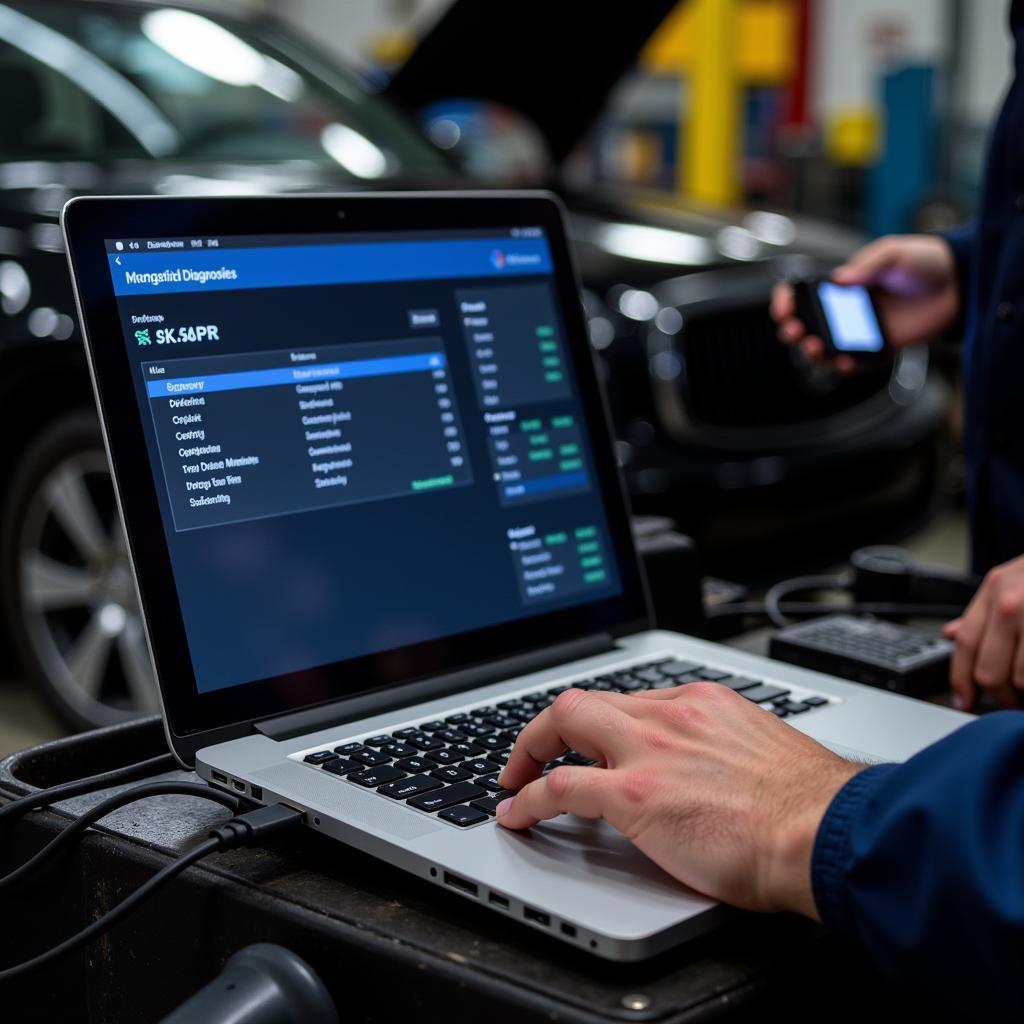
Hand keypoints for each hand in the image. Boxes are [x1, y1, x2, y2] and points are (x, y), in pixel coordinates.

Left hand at [496, 684, 862, 916]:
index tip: (588, 738)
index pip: (629, 700)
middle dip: (550, 725)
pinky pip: (559, 786)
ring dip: (529, 751)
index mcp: (701, 703)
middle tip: (535, 752)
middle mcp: (669, 715)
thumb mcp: (761, 754)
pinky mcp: (634, 795)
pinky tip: (517, 814)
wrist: (829, 832)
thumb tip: (708, 774)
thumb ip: (721, 750)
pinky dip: (529, 798)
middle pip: (585, 700)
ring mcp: (648, 751)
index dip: (598, 722)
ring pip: (562, 722)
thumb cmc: (810, 807)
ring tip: (514, 778)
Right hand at [771, 234, 960, 371]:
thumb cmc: (923, 262)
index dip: (785, 302)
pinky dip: (844, 367)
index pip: (800, 296)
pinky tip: (842, 362)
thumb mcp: (892, 253)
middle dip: (791, 331)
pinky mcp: (879, 349)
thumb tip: (838, 280)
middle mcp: (844, 311)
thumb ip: (866, 266)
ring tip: (815, 348)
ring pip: (824, 350)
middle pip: (804, 327)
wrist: (958, 282)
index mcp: (840, 285)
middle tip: (794, 331)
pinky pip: (855, 364)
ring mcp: (859, 332)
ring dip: (812, 353)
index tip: (784, 309)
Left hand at [945, 554, 1023, 709]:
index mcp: (997, 589)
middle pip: (990, 671)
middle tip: (1013, 702)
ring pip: (1022, 681)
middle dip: (1001, 697)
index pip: (966, 644)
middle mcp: (1013, 603)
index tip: (964, 701)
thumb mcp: (1014, 580)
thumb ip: (984, 611)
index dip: (961, 679)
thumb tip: (952, 634)